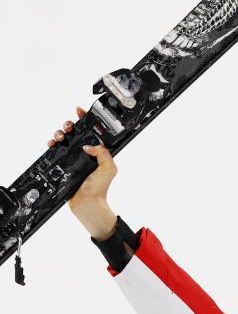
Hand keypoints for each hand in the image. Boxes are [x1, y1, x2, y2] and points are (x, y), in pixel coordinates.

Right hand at [48, 105, 118, 237]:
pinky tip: (52, 143)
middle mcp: (85, 152)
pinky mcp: (64, 164)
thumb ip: (103, 153)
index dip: (85, 119)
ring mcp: (74, 158)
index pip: (91, 131)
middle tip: (69, 127)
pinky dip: (52, 144)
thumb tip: (89, 145)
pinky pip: (55, 150)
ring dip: (60, 133)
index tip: (80, 110)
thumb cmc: (100, 188)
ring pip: (64, 139)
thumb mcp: (109, 168)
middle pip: (75, 132)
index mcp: (98, 151)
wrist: (87, 203)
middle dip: (70, 125)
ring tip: (60, 137)